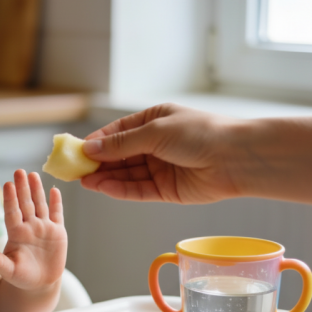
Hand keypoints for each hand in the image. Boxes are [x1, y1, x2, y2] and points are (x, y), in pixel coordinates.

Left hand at [0, 170, 66, 290]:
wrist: (40, 283)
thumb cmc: (21, 277)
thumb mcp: (9, 271)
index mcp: (16, 233)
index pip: (12, 212)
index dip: (10, 198)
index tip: (8, 184)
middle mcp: (29, 227)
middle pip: (25, 203)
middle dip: (22, 188)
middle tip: (19, 171)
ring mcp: (43, 228)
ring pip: (40, 205)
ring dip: (37, 190)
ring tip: (33, 174)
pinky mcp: (57, 233)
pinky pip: (57, 214)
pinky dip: (56, 203)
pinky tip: (54, 190)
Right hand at [80, 103, 244, 203]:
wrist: (238, 158)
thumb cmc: (201, 133)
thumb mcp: (155, 132)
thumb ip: (121, 144)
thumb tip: (90, 147)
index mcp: (154, 121)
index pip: (117, 132)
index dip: (96, 142)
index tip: (75, 150)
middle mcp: (156, 144)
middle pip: (119, 155)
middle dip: (97, 162)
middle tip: (74, 170)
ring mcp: (161, 168)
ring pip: (126, 174)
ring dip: (105, 177)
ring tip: (84, 181)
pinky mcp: (167, 190)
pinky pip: (138, 190)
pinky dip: (120, 190)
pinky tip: (104, 188)